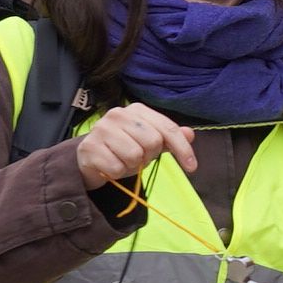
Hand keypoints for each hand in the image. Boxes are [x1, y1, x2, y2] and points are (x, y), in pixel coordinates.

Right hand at [73, 102, 199, 189]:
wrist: (90, 158)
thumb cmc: (123, 148)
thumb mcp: (149, 142)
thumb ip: (169, 138)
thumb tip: (190, 134)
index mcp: (137, 110)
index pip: (168, 128)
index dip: (182, 149)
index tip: (192, 167)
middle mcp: (118, 114)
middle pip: (152, 142)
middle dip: (149, 156)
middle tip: (137, 157)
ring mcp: (102, 129)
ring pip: (134, 156)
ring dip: (131, 165)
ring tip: (122, 160)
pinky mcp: (90, 147)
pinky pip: (116, 168)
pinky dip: (116, 173)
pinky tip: (109, 166)